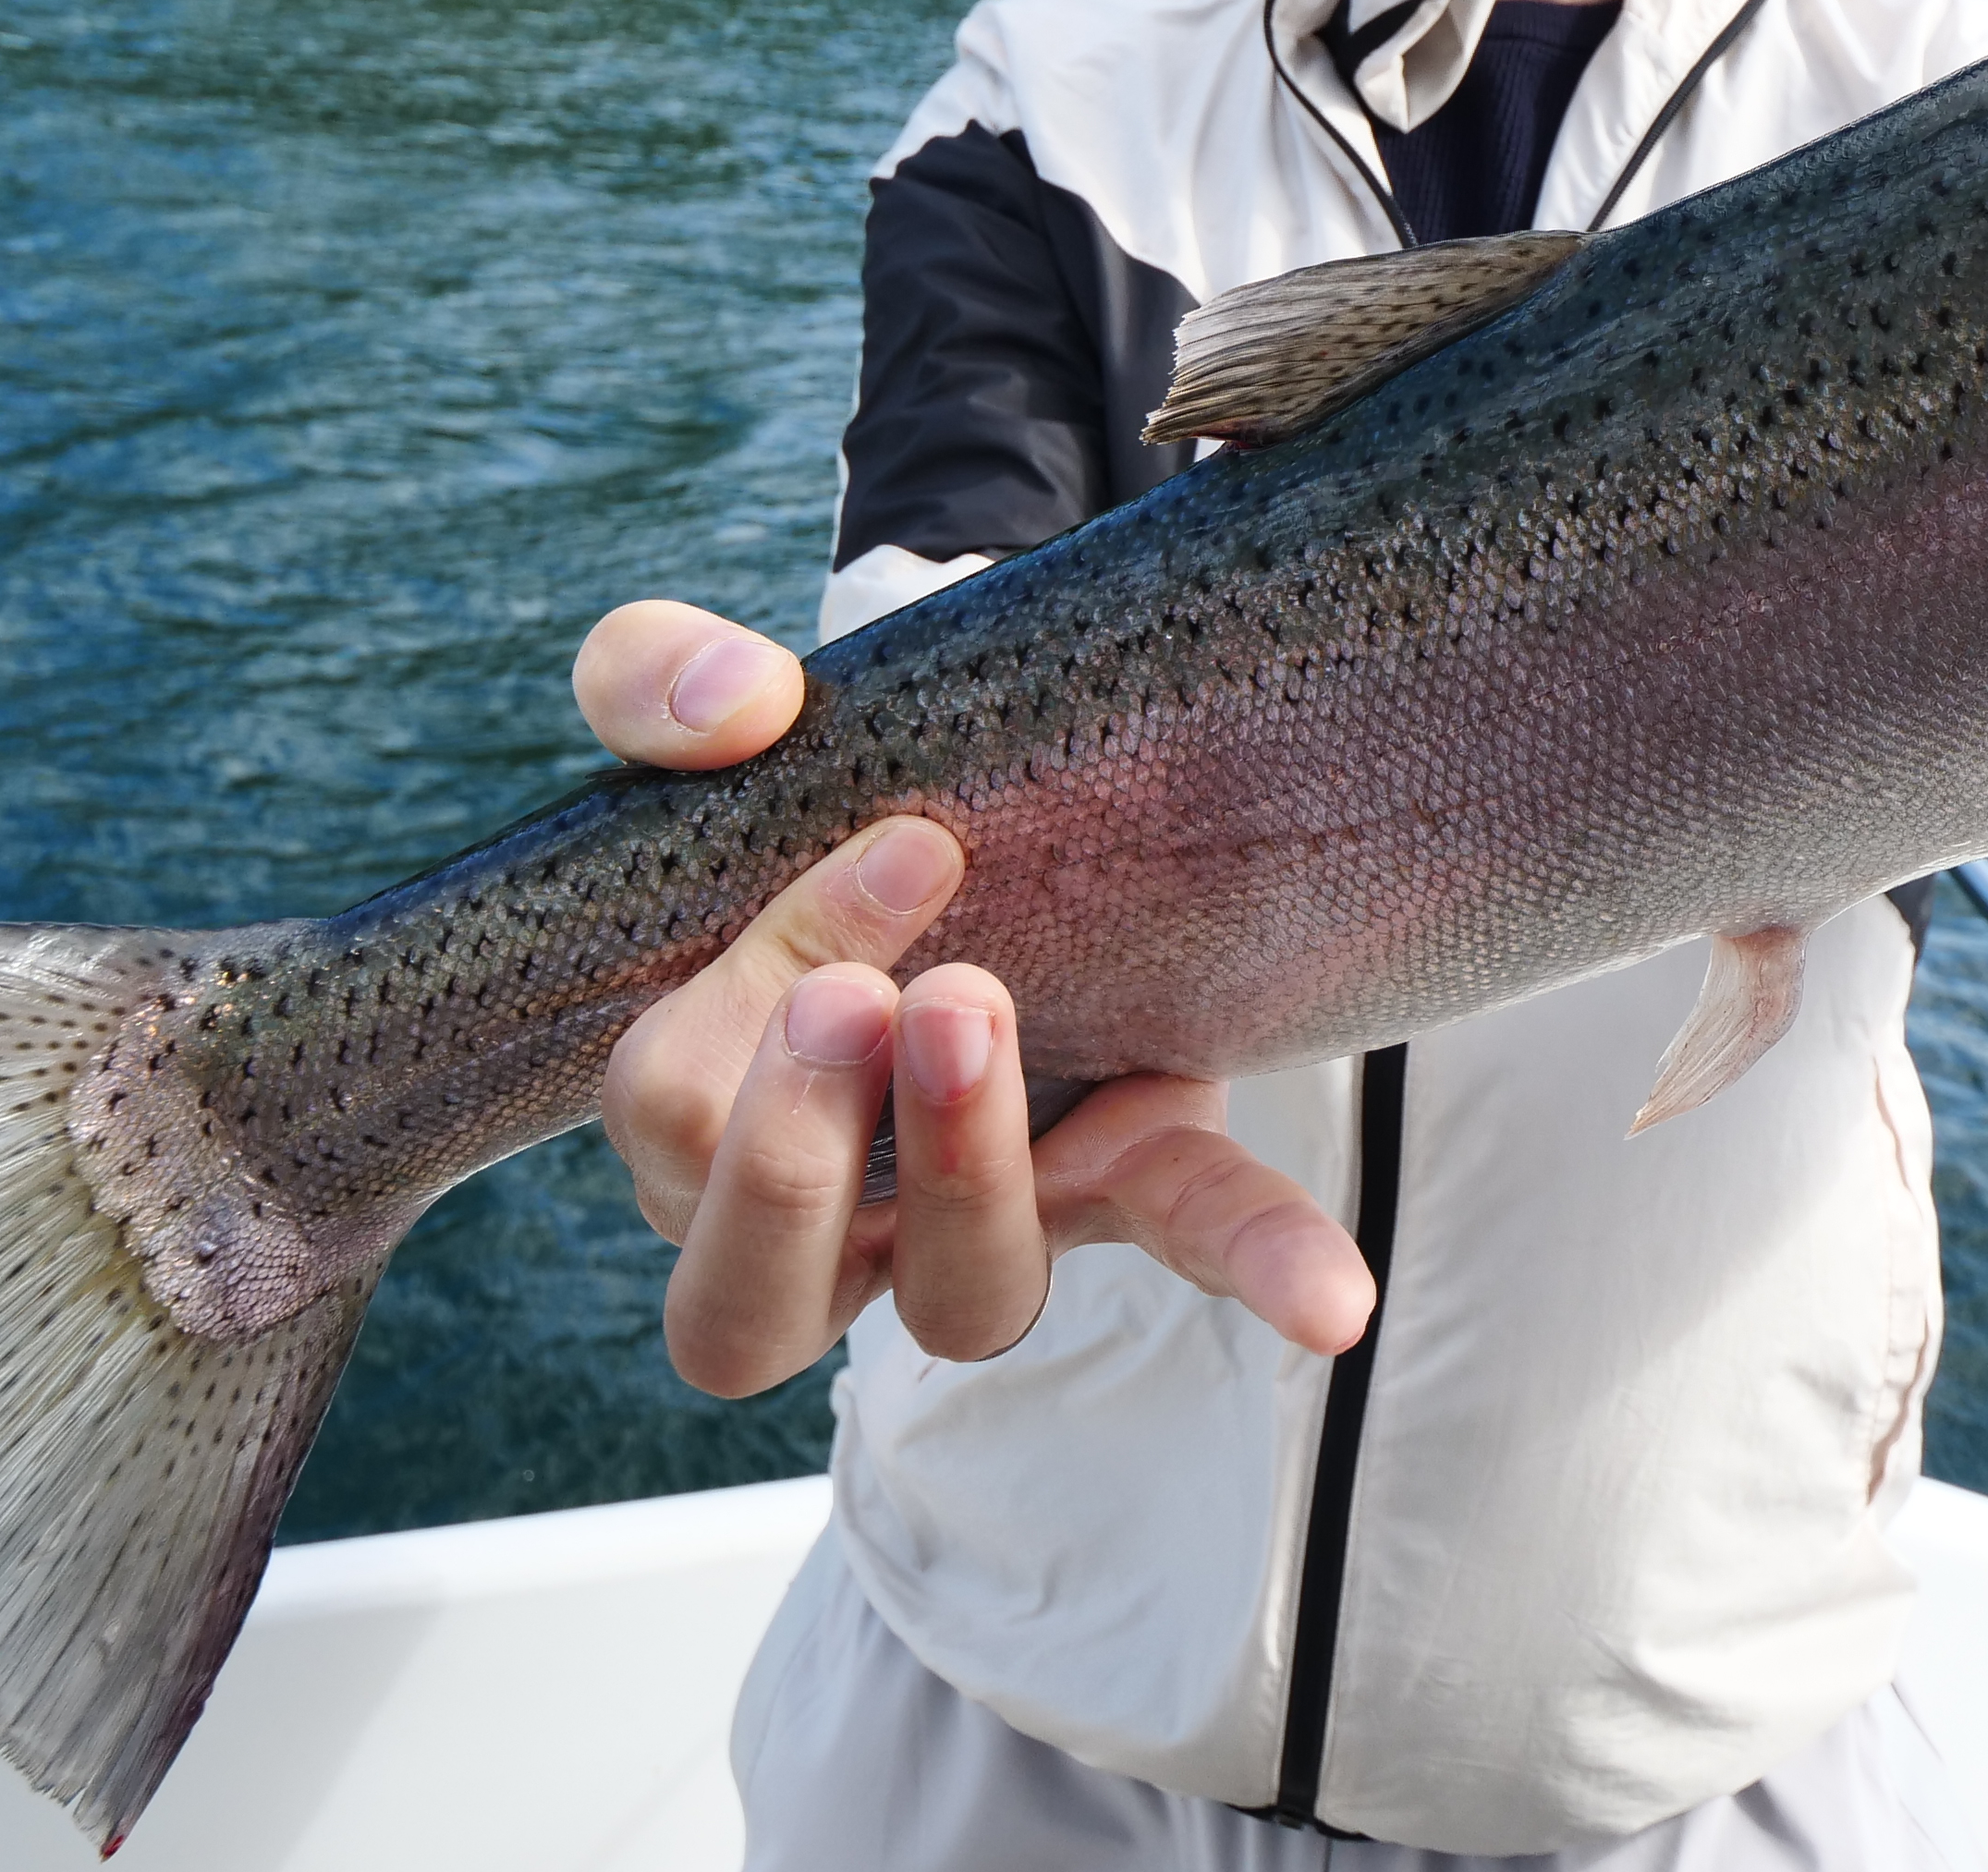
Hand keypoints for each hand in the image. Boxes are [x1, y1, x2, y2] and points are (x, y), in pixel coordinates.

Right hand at [572, 601, 1376, 1398]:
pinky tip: (1333, 1305)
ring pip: (958, 1297)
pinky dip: (1257, 1260)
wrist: (976, 793)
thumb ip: (655, 681)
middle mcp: (825, 1224)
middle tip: (857, 1001)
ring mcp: (983, 1216)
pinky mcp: (1130, 1169)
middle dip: (789, 1161)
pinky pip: (1188, 1237)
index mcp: (695, 1128)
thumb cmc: (804, 794)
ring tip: (978, 1014)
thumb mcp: (707, 712)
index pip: (670, 1111)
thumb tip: (731, 708)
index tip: (874, 849)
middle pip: (745, 1305)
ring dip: (966, 1172)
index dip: (745, 988)